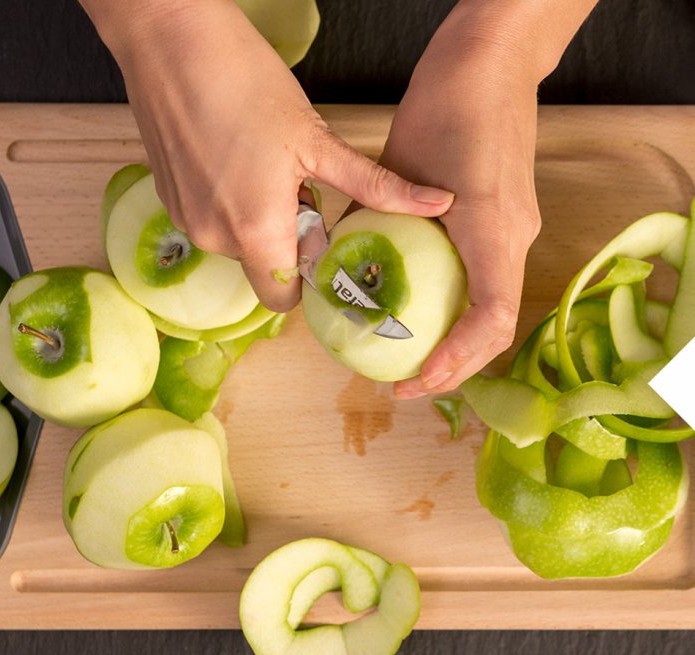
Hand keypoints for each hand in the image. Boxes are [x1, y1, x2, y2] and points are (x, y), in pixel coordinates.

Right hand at [80, 0, 454, 310]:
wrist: (169, 37)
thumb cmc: (245, 81)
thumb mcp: (319, 141)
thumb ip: (376, 187)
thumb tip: (439, 204)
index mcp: (257, 232)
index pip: (285, 299)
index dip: (306, 277)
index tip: (319, 239)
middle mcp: (215, 238)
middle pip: (263, 270)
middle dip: (285, 243)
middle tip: (297, 189)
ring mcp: (186, 221)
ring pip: (237, 246)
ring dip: (257, 222)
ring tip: (264, 167)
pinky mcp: (167, 202)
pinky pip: (211, 223)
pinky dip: (229, 206)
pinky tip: (234, 160)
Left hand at [385, 21, 540, 397]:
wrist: (491, 64)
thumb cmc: (448, 106)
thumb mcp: (404, 168)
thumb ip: (382, 222)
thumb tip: (344, 266)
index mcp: (495, 232)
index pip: (492, 318)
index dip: (457, 358)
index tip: (417, 379)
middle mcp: (512, 241)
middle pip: (494, 328)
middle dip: (455, 368)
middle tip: (404, 386)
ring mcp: (513, 233)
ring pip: (489, 310)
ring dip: (455, 346)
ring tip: (411, 364)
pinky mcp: (503, 224)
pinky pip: (482, 282)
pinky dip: (455, 313)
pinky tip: (417, 315)